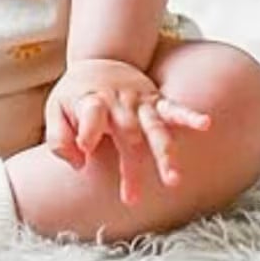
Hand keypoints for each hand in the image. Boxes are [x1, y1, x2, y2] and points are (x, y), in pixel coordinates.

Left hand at [44, 58, 212, 205]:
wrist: (98, 60)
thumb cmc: (75, 94)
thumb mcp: (54, 110)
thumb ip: (58, 138)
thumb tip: (79, 161)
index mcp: (90, 102)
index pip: (90, 116)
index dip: (87, 132)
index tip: (84, 151)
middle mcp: (118, 103)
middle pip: (126, 136)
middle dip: (130, 168)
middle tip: (131, 200)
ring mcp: (139, 102)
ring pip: (155, 128)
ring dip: (164, 154)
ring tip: (173, 180)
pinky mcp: (155, 100)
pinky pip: (174, 108)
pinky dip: (189, 116)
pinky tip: (205, 123)